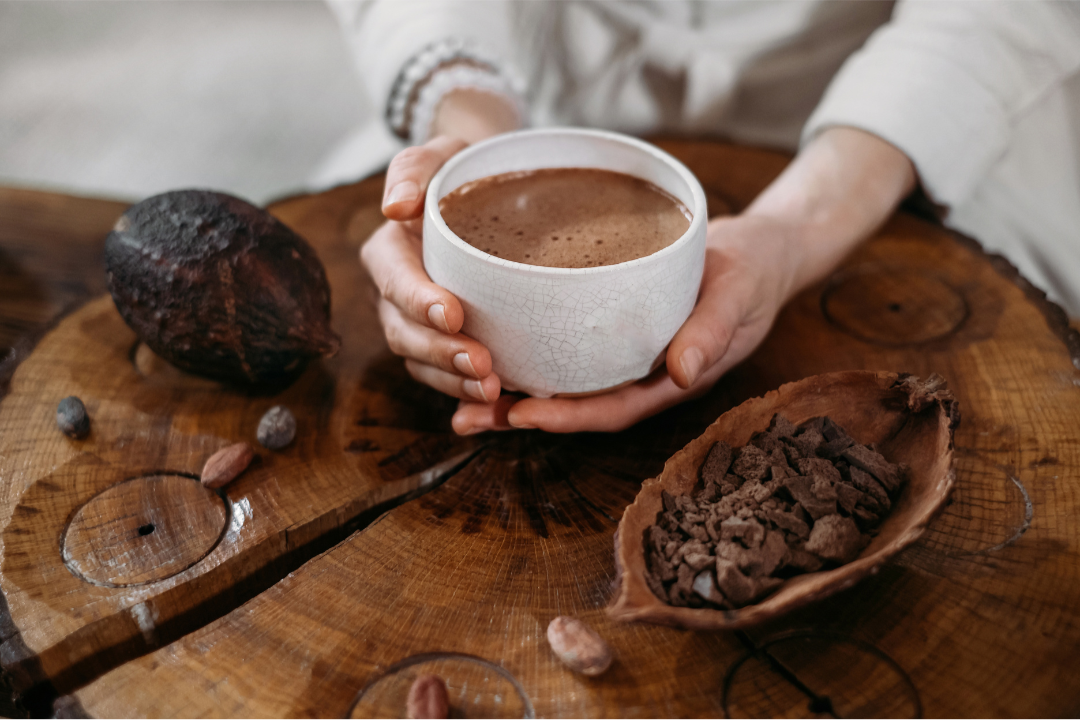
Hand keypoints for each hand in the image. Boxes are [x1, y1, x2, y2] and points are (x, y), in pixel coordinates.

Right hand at [361, 135, 502, 405]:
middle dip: (440, 354)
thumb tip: (394, 207)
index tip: (453, 313)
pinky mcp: (445, 346)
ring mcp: (418, 326)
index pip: (395, 281)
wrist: (491, 195)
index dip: (419, 301)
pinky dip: (466, 398)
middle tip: (481, 365)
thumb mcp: (441, 154)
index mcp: (389, 253)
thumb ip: (414, 170)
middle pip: (405, 334)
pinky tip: (497, 407)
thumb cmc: (464, 171)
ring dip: (454, 383)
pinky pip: (447, 379)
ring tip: (492, 391)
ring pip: (423, 364)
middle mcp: (396, 296)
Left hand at [452, 214, 799, 432]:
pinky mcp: (613, 328)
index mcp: (671, 378)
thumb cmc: (753, 272)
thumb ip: (713, 330)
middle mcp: (642, 375)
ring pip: (564, 382)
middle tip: (465, 417)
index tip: (522, 414)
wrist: (761, 251)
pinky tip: (489, 345)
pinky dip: (529, 353)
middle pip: (575, 405)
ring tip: (458, 394)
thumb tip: (684, 372)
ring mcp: (626, 355)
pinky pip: (566, 349)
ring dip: (513, 391)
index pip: (613, 409)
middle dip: (521, 415)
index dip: (567, 416)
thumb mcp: (739, 293)